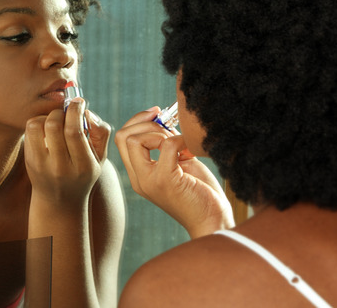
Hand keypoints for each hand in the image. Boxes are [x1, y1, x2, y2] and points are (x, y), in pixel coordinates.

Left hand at [25, 98, 110, 208]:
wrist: (60, 201)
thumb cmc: (83, 173)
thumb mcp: (100, 158)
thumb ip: (100, 132)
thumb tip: (86, 112)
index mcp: (82, 166)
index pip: (74, 131)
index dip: (75, 110)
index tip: (79, 103)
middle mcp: (60, 167)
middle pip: (54, 125)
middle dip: (61, 112)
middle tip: (67, 113)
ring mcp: (42, 165)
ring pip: (37, 125)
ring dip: (47, 116)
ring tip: (56, 121)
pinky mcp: (30, 161)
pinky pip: (30, 131)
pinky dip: (39, 122)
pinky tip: (47, 129)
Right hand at [115, 109, 233, 237]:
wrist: (213, 221)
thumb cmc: (200, 192)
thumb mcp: (179, 163)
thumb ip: (166, 144)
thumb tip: (162, 121)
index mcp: (140, 175)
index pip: (122, 139)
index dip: (137, 121)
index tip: (156, 114)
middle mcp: (139, 179)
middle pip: (123, 136)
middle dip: (144, 121)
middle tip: (167, 125)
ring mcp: (149, 181)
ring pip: (136, 140)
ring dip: (160, 132)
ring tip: (180, 144)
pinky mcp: (166, 181)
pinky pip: (167, 145)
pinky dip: (181, 140)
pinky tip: (191, 151)